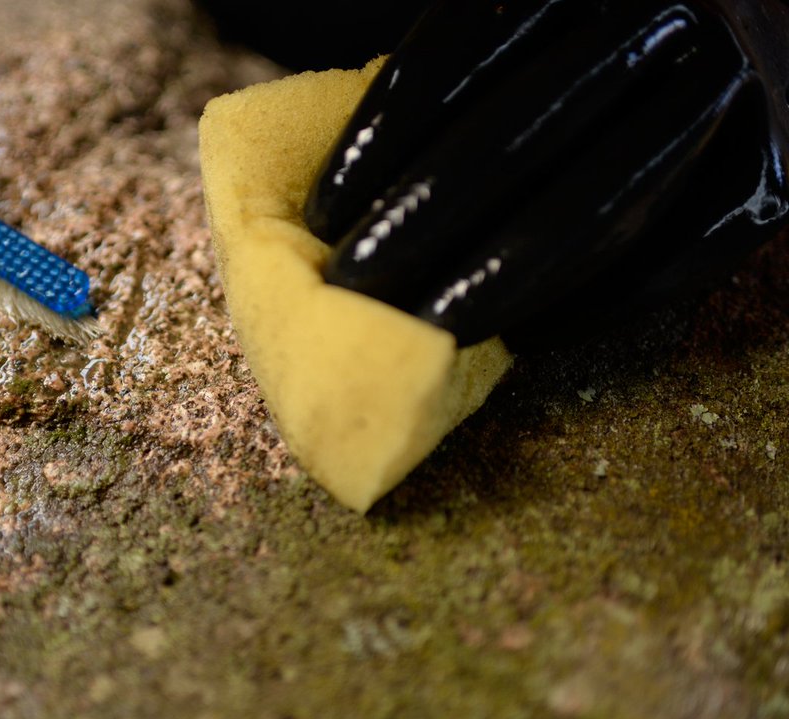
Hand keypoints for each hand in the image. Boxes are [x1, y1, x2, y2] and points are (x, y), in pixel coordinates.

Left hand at [305, 0, 788, 346]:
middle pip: (510, 139)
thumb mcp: (540, 31)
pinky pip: (670, 260)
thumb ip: (466, 84)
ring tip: (426, 327)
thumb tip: (345, 200)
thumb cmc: (595, 58)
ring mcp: (729, 95)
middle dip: (418, 228)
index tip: (323, 216)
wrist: (746, 50)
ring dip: (493, 282)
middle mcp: (661, 18)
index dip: (377, 141)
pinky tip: (524, 339)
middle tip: (354, 290)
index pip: (456, 55)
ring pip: (591, 211)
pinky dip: (588, 306)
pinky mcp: (773, 178)